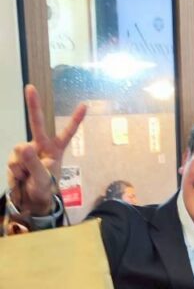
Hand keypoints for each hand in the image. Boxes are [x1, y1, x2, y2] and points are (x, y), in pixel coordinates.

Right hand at [7, 84, 85, 214]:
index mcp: (55, 150)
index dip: (75, 120)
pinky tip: (20, 178)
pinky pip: (12, 160)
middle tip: (30, 87)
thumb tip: (23, 147)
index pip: (67, 133)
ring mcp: (28, 151)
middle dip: (33, 105)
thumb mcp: (42, 179)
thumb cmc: (43, 188)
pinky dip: (14, 171)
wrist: (30, 201)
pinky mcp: (16, 158)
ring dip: (21, 166)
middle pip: (37, 123)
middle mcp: (41, 146)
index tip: (85, 105)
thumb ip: (33, 164)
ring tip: (27, 178)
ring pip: (19, 150)